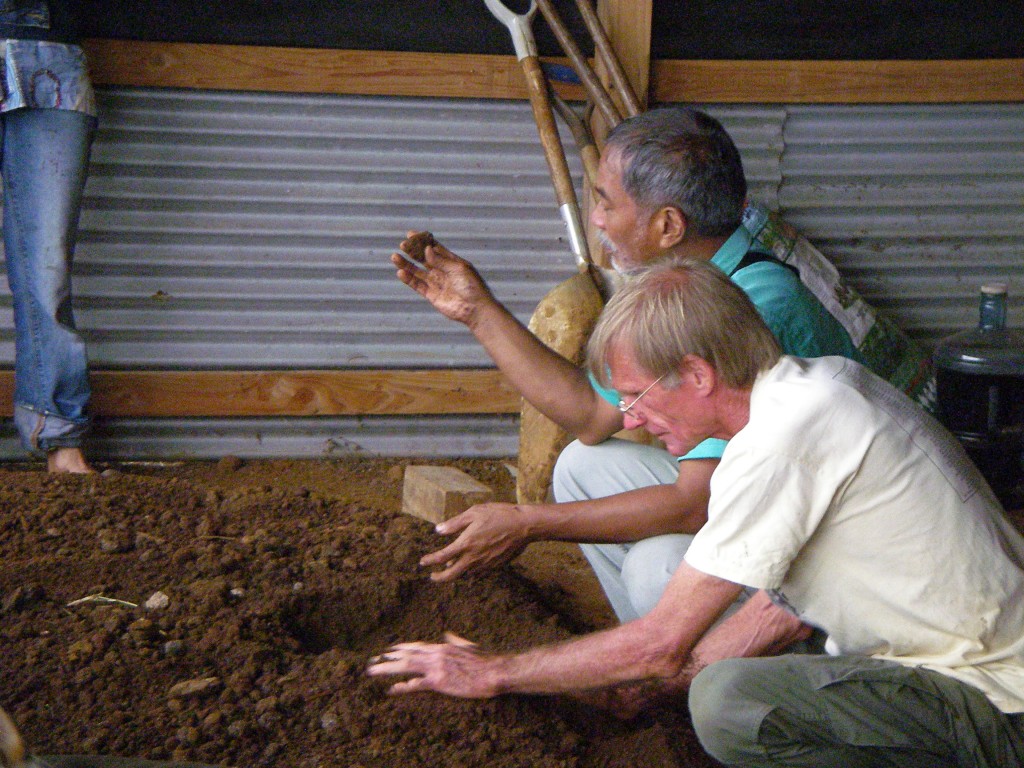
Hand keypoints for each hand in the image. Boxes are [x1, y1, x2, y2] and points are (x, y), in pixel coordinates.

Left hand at [367, 632, 499, 697]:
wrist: (494, 671)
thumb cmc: (485, 661)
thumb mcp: (468, 646)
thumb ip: (455, 640)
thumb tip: (447, 635)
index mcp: (442, 647)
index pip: (416, 646)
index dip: (401, 648)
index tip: (389, 650)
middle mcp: (436, 654)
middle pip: (406, 655)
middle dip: (387, 657)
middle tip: (372, 660)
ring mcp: (436, 667)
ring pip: (405, 666)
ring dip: (387, 668)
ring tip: (372, 671)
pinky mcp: (439, 682)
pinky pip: (416, 684)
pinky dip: (402, 686)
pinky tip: (391, 689)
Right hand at [391, 231, 495, 325]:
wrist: (475, 308)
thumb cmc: (472, 286)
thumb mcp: (458, 269)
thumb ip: (441, 260)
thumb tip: (426, 249)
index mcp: (451, 262)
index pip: (434, 248)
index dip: (422, 241)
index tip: (410, 234)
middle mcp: (442, 271)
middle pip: (423, 259)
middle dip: (412, 252)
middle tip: (402, 244)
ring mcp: (436, 283)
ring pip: (417, 272)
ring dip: (406, 265)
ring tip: (395, 257)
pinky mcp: (432, 295)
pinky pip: (418, 285)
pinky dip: (409, 280)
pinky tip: (401, 273)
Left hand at [419, 503, 531, 581]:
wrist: (523, 526)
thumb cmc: (499, 515)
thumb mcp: (474, 512)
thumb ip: (455, 523)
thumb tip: (438, 530)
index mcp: (466, 543)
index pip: (442, 557)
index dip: (430, 560)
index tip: (422, 562)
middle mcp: (473, 557)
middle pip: (452, 574)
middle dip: (440, 577)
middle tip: (433, 576)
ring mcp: (485, 564)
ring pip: (465, 574)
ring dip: (456, 571)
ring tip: (452, 565)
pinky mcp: (495, 566)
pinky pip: (478, 572)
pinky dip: (470, 570)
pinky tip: (470, 563)